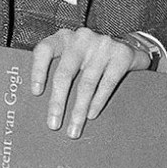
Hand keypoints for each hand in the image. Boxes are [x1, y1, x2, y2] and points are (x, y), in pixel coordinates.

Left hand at [30, 28, 148, 138]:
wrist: (131, 44)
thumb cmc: (94, 56)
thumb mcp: (75, 56)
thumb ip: (61, 70)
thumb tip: (49, 106)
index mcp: (64, 38)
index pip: (45, 50)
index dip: (38, 71)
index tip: (36, 93)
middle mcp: (81, 38)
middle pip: (65, 73)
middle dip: (57, 103)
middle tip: (53, 124)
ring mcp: (102, 45)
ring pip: (86, 83)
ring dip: (79, 110)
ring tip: (74, 129)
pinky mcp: (121, 55)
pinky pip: (107, 83)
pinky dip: (98, 102)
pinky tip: (91, 115)